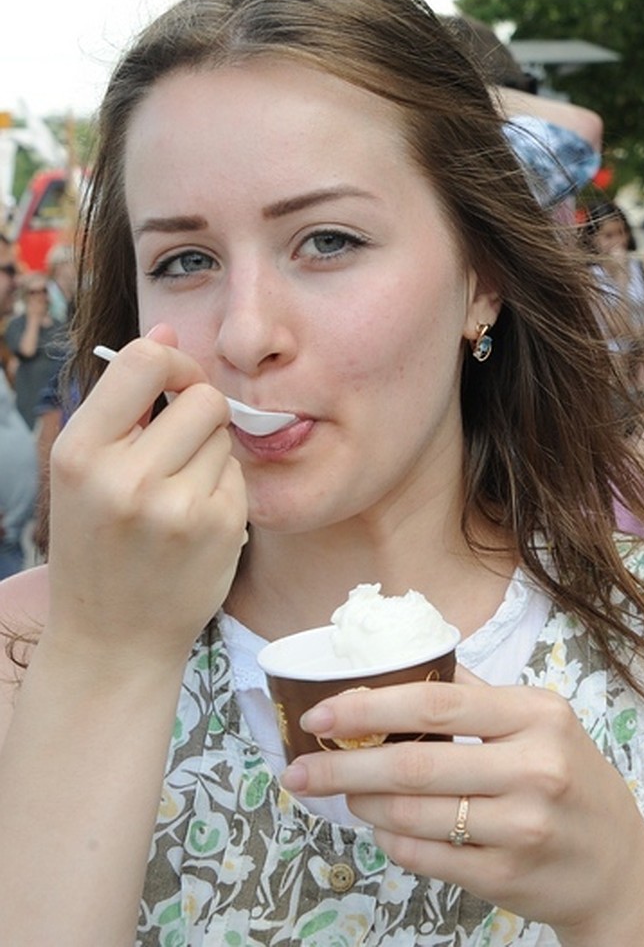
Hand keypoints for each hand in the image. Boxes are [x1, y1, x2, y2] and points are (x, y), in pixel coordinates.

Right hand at [45, 327, 246, 668]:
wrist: (112, 640)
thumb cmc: (99, 543)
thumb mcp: (87, 470)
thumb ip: (127, 400)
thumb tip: (167, 328)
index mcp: (80, 452)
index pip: (144, 361)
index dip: (173, 361)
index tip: (174, 383)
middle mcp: (125, 478)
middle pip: (203, 398)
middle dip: (199, 414)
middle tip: (177, 449)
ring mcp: (177, 506)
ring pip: (225, 436)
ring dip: (211, 453)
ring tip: (178, 493)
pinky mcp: (221, 528)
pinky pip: (240, 474)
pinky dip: (225, 488)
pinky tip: (197, 521)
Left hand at [280, 671, 643, 939]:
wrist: (617, 868)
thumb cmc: (572, 783)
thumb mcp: (543, 724)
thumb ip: (480, 696)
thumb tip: (406, 663)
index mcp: (538, 714)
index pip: (439, 701)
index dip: (372, 706)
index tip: (321, 713)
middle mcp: (535, 767)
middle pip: (417, 762)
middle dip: (344, 766)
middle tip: (298, 768)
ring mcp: (522, 826)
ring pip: (414, 814)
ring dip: (364, 804)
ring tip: (342, 794)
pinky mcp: (507, 877)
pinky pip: (426, 856)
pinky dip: (392, 841)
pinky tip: (382, 827)